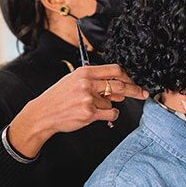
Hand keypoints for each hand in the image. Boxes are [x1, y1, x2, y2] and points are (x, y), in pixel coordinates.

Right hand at [8, 64, 148, 157]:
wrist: (43, 114)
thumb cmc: (59, 98)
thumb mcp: (75, 83)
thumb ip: (97, 84)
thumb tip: (120, 92)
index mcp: (84, 72)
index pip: (114, 70)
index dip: (127, 76)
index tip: (133, 82)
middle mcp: (87, 83)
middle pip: (119, 85)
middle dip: (134, 90)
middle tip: (143, 93)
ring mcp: (88, 99)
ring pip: (112, 103)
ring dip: (107, 107)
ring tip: (90, 107)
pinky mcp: (89, 113)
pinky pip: (110, 114)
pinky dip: (110, 116)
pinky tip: (97, 115)